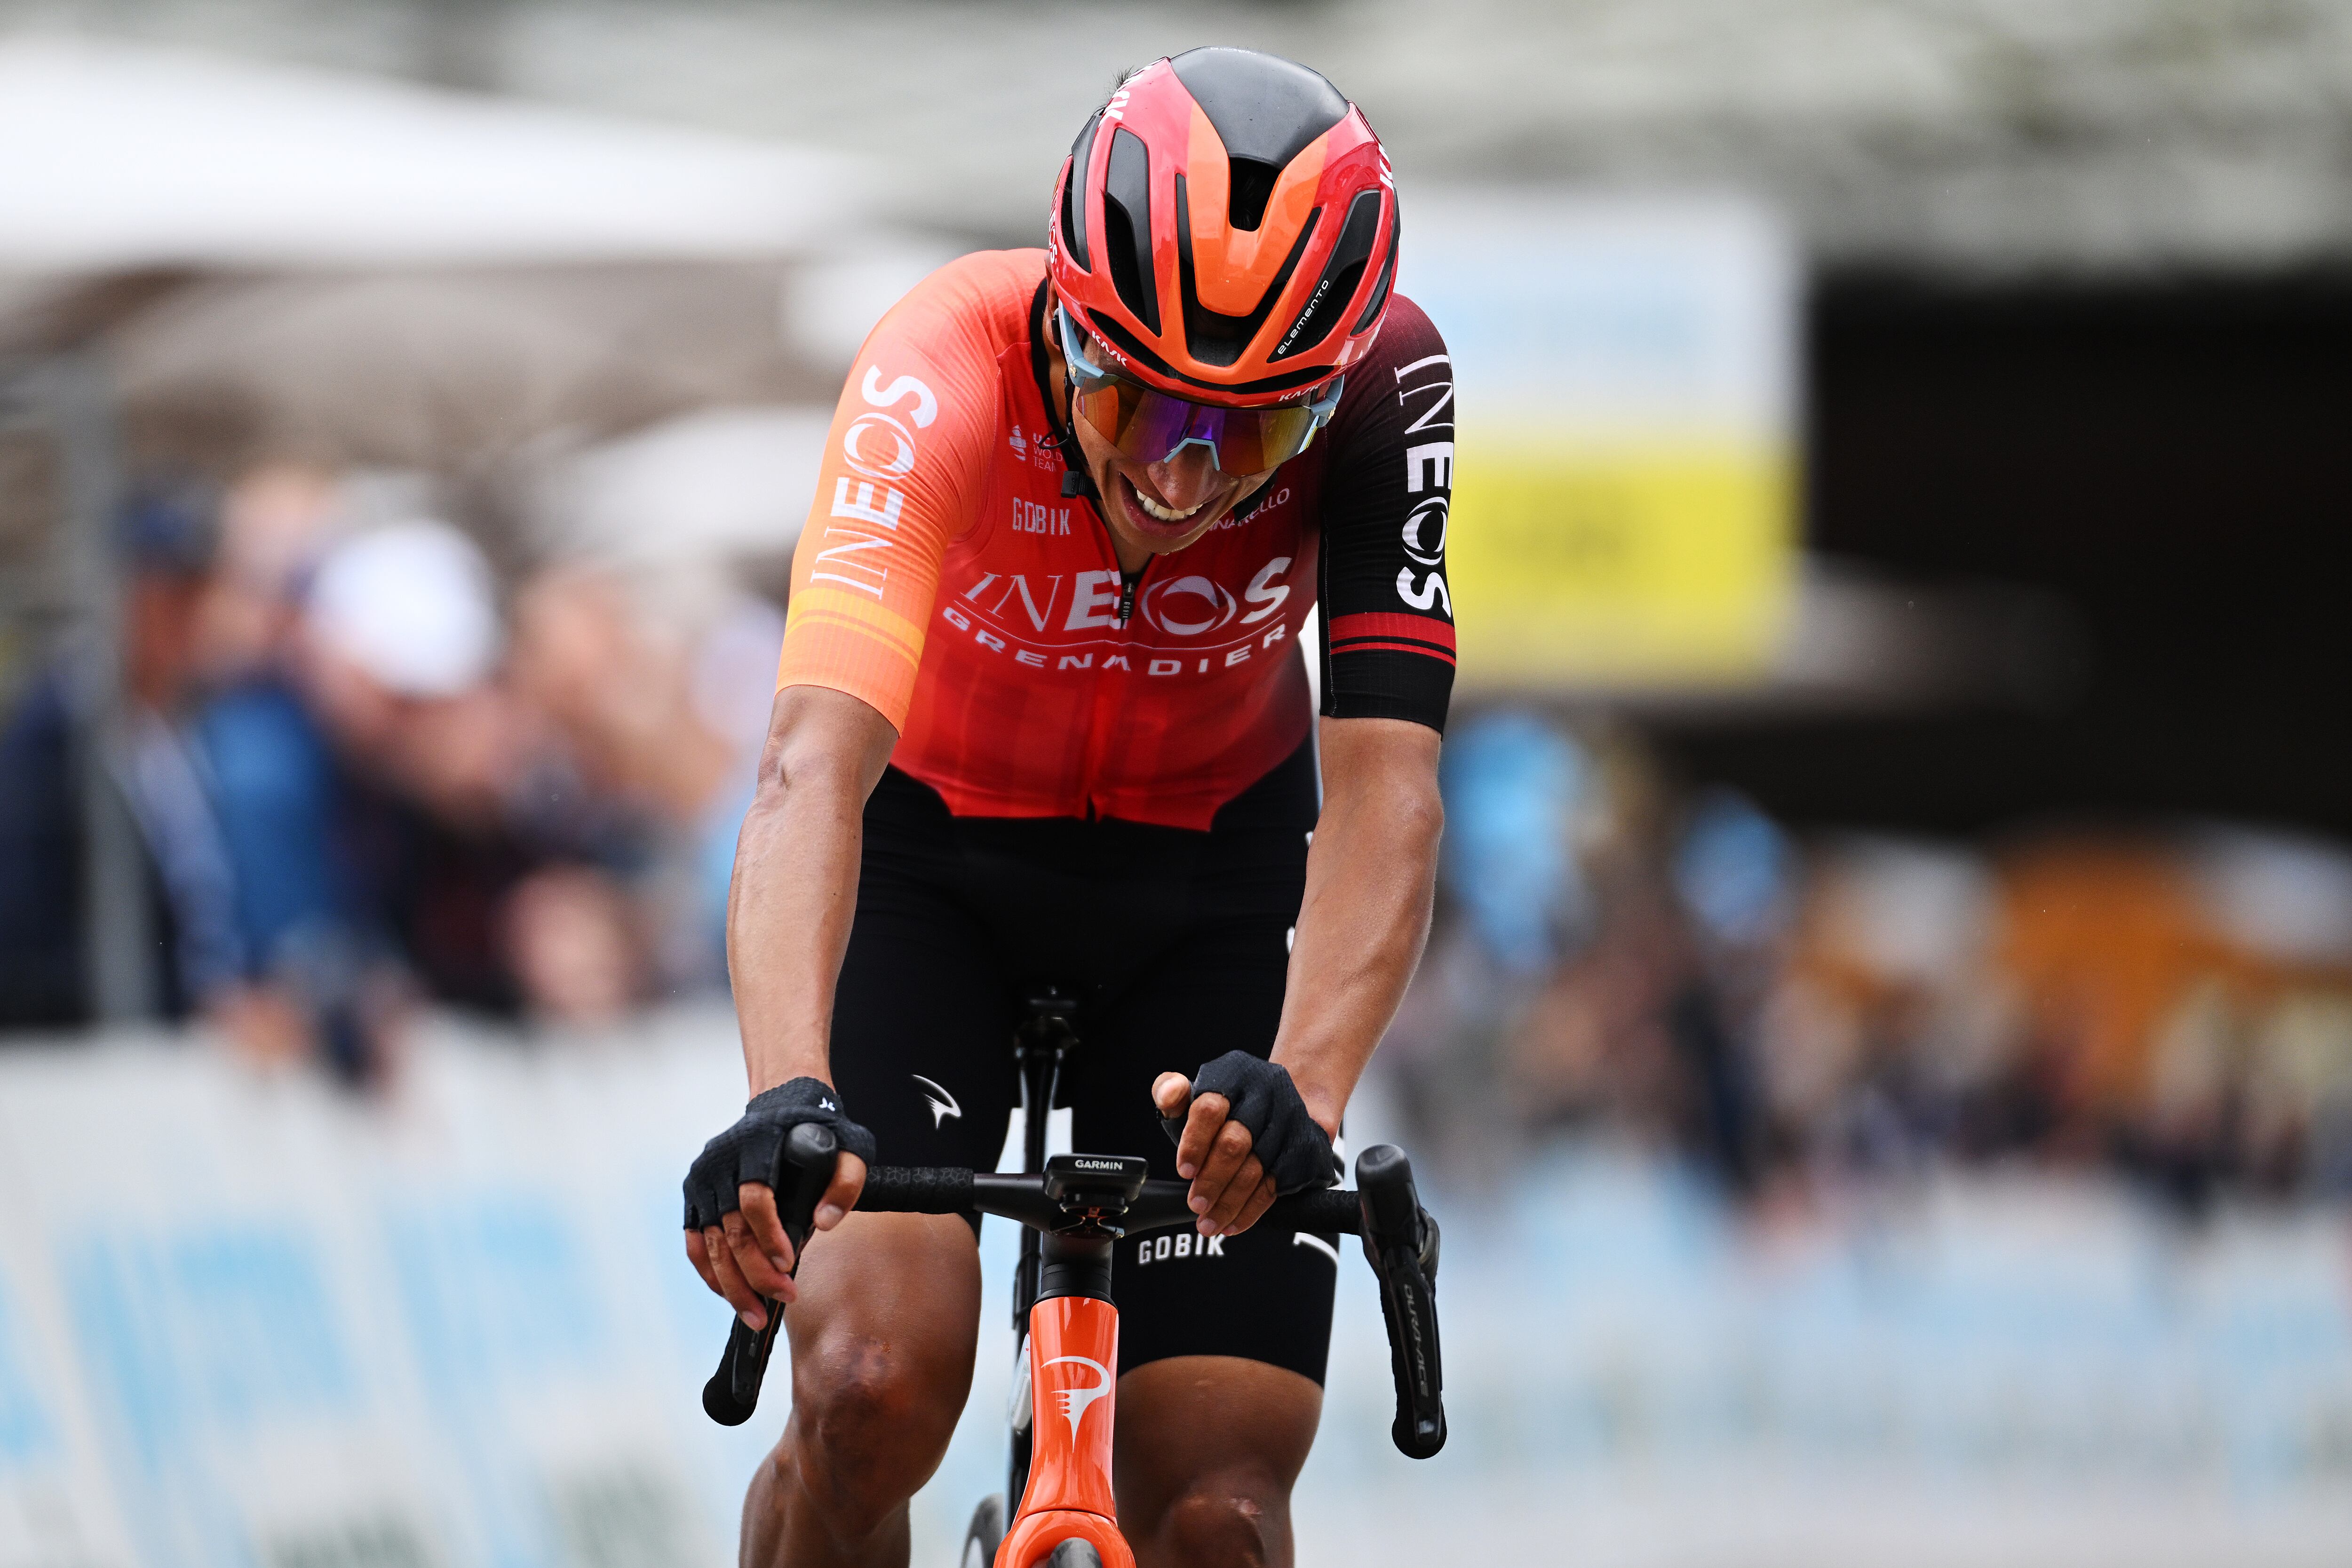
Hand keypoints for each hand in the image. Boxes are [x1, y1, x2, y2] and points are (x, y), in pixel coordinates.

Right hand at [681, 1079, 873, 1329]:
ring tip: (756, 1315)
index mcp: (757, 1143)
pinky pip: (695, 1243)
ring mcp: (703, 1180)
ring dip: (732, 1285)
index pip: (755, 1198)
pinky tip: (729, 1296)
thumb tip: (824, 1223)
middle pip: (731, 1229)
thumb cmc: (819, 1129)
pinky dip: (709, 1273)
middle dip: (756, 1272)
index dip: (770, 1236)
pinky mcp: (695, 1196)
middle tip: (783, 1298)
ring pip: (710, 1243)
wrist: (782, 1105)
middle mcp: (721, 1162)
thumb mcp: (850, 1144)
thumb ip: (846, 1181)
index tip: (790, 1264)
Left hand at [1153, 1053, 1337, 1237]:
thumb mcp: (1199, 1092)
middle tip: (1195, 1205)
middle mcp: (1265, 1094)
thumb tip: (1169, 1094)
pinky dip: (1251, 1210)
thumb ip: (1171, 1092)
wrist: (1295, 1102)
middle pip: (1234, 1143)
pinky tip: (1233, 1224)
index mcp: (1233, 1076)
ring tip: (1208, 1223)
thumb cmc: (1234, 1105)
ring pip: (1256, 1170)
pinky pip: (1276, 1187)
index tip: (1184, 1171)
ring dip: (1228, 1203)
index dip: (1194, 1143)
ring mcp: (1289, 1121)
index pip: (1209, 1109)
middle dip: (1211, 1180)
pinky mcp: (1304, 1149)